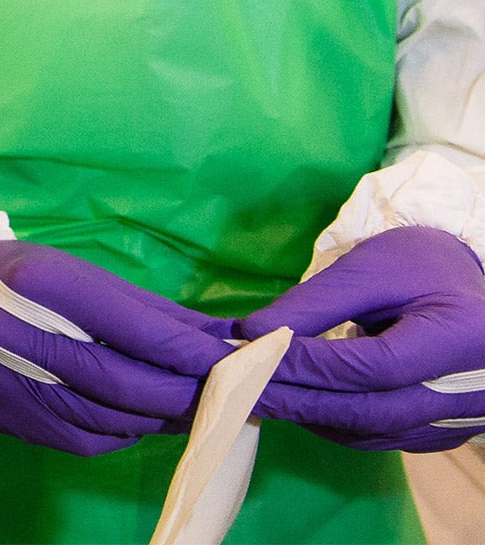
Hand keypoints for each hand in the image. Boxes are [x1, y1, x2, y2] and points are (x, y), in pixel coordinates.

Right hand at [0, 240, 236, 455]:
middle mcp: (15, 336)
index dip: (187, 349)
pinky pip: (86, 439)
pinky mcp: (8, 418)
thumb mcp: (83, 275)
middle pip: (122, 380)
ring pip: (109, 417)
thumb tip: (223, 341)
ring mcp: (9, 384)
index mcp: (39, 285)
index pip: (130, 327)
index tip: (232, 361)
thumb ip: (151, 312)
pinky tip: (142, 418)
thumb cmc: (27, 278)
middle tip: (227, 394)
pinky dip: (125, 432)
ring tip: (194, 408)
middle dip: (184, 390)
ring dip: (162, 416)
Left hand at [242, 226, 484, 451]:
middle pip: (373, 411)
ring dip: (311, 416)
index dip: (311, 364)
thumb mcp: (371, 269)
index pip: (375, 367)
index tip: (254, 350)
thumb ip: (315, 302)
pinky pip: (382, 437)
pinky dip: (336, 424)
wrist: (473, 290)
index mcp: (460, 340)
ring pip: (374, 433)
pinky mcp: (442, 431)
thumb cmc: (422, 266)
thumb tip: (253, 333)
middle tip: (241, 384)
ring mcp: (457, 418)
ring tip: (260, 393)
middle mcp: (468, 392)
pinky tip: (299, 402)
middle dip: (301, 399)